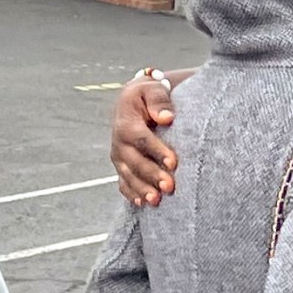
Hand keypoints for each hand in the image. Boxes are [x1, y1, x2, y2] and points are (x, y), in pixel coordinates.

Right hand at [111, 74, 179, 207]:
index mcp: (126, 122)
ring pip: (128, 176)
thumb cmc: (148, 95)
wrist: (133, 102)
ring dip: (142, 189)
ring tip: (157, 201)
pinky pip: (123, 183)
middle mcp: (119, 142)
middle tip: (170, 186)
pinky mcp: (121, 167)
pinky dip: (132, 194)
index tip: (173, 162)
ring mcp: (119, 157)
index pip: (142, 139)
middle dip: (152, 175)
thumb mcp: (153, 89)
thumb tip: (167, 118)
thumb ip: (159, 100)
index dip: (157, 151)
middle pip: (135, 162)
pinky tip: (143, 204)